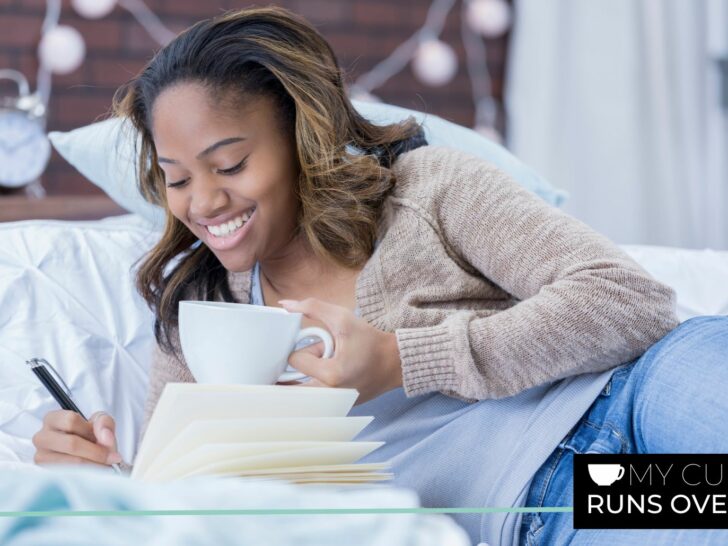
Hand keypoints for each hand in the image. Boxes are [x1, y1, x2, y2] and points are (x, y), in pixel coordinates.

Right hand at [32, 410, 123, 467]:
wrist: (87, 456)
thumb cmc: (91, 437)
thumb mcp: (100, 423)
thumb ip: (104, 423)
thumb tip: (105, 437)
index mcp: (53, 419)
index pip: (71, 421)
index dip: (92, 431)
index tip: (108, 442)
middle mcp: (42, 437)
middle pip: (71, 443)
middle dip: (96, 452)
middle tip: (112, 458)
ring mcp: (41, 457)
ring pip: (70, 462)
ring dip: (92, 466)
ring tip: (104, 466)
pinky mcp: (45, 474)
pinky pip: (67, 476)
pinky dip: (85, 476)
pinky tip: (93, 474)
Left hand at [278, 298, 402, 403]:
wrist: (394, 363)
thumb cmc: (370, 340)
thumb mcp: (342, 317)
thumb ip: (312, 307)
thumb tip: (285, 305)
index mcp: (331, 374)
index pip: (295, 360)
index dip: (305, 348)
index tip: (322, 346)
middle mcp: (330, 395)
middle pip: (292, 382)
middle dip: (302, 367)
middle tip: (320, 358)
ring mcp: (333, 406)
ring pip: (301, 392)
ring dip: (307, 378)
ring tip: (326, 368)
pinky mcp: (337, 409)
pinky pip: (313, 400)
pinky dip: (315, 388)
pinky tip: (331, 378)